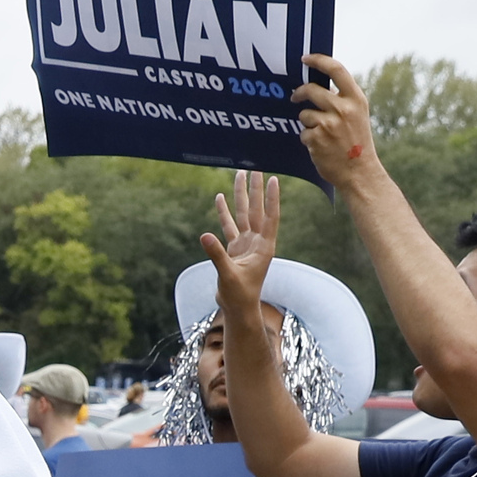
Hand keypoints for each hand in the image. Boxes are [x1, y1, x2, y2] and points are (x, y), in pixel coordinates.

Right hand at [199, 169, 281, 315]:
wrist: (238, 308)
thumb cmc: (239, 295)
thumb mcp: (228, 274)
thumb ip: (216, 254)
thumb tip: (204, 235)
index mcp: (263, 246)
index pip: (270, 217)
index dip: (271, 198)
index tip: (272, 179)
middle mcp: (257, 241)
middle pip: (256, 210)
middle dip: (255, 190)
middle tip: (254, 169)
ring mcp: (245, 244)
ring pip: (244, 214)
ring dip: (241, 196)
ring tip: (239, 176)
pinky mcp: (234, 249)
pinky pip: (229, 226)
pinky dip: (225, 213)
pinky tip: (221, 199)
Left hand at [293, 51, 377, 177]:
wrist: (359, 171)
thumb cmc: (356, 142)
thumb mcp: (357, 114)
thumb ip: (342, 99)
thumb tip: (320, 86)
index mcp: (356, 99)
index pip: (337, 69)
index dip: (318, 61)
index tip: (305, 59)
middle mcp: (343, 108)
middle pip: (311, 89)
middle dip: (299, 93)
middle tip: (294, 96)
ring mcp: (328, 123)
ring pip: (304, 114)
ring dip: (308, 122)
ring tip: (322, 134)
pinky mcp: (315, 138)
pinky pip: (303, 132)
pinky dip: (308, 138)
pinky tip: (320, 147)